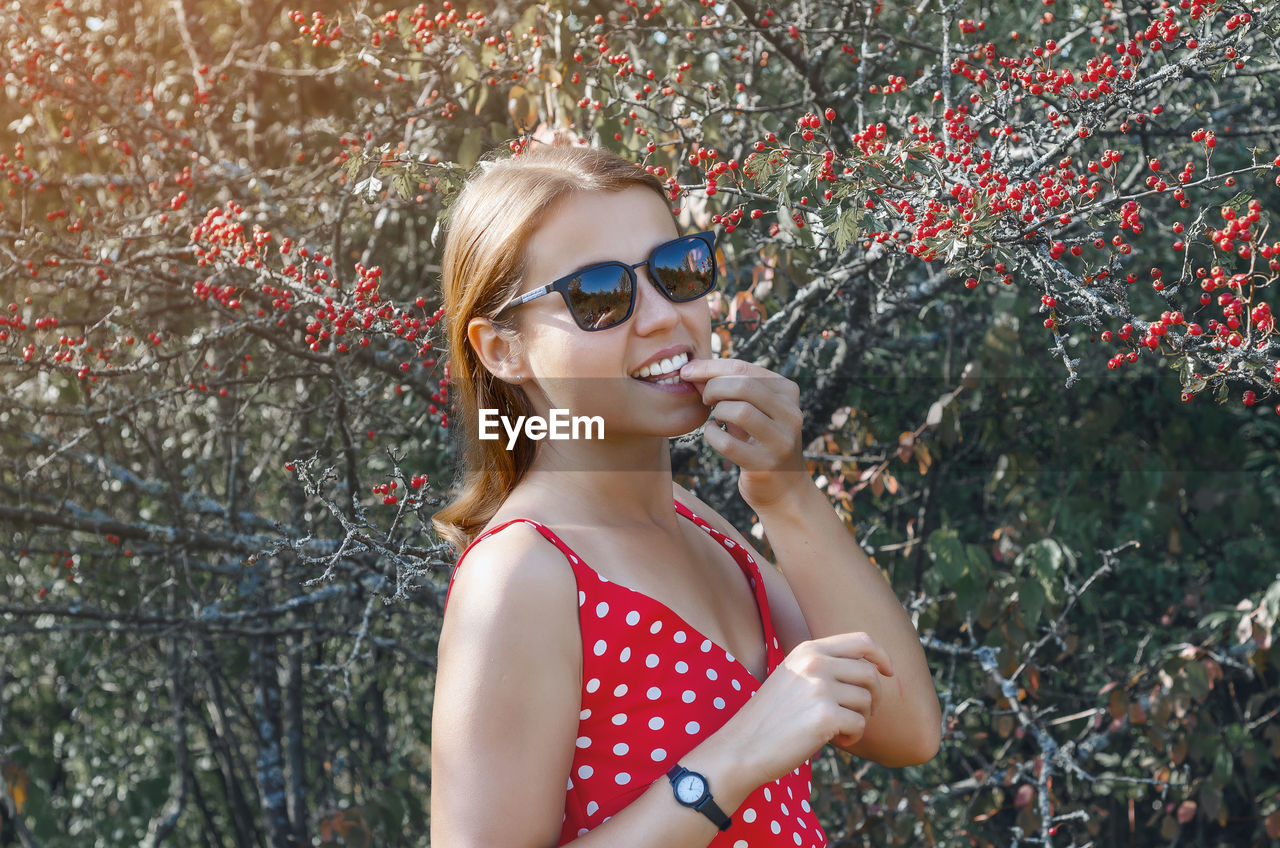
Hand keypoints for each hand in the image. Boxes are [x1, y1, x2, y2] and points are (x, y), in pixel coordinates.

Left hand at [678, 357, 809, 508]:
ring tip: (714, 417)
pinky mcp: (766, 464)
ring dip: (717, 411)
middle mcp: (791, 414)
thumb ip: (730, 389)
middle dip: (713, 387)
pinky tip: (712, 433)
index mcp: (788, 392)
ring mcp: (781, 440)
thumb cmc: (760, 441)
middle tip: (704, 398)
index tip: (687, 371)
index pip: (744, 368)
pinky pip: (728, 442)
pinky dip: (712, 435)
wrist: (784, 488)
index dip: (709, 367)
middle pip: (743, 385)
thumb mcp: (754, 410)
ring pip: (740, 411)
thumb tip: (692, 371)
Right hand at [713, 632, 893, 785]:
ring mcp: (820, 688)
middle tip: (861, 715)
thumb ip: (825, 665)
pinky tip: (834, 740)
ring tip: (838, 729)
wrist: (743, 746)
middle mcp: (815, 663)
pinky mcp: (825, 715)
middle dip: (874, 698)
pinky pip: (859, 724)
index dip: (882, 656)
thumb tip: (872, 668)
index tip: (888, 672)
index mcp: (808, 650)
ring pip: (867, 701)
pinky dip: (853, 737)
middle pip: (870, 674)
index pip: (862, 641)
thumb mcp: (794, 676)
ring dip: (860, 720)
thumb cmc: (770, 716)